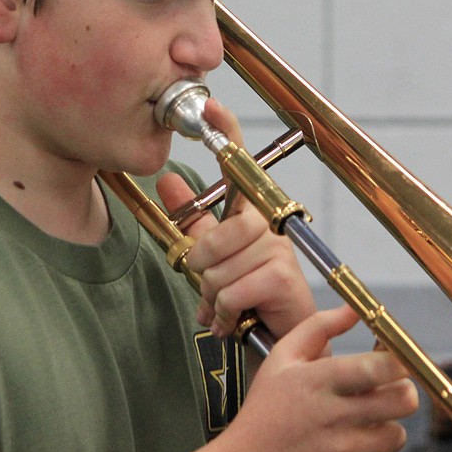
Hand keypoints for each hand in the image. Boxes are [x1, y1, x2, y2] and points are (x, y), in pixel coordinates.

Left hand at [157, 97, 314, 339]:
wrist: (278, 345)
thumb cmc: (247, 298)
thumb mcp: (213, 257)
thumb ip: (194, 222)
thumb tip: (167, 179)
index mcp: (251, 215)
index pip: (240, 168)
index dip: (227, 135)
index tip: (211, 106)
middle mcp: (269, 225)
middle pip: (219, 233)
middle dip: (203, 266)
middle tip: (208, 288)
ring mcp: (279, 249)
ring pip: (219, 267)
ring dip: (213, 296)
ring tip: (224, 309)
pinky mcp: (284, 277)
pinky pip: (232, 290)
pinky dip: (224, 312)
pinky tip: (232, 322)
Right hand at [195, 306, 418, 451]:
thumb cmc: (266, 403)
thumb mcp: (283, 355)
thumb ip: (320, 325)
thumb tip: (353, 309)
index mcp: (319, 379)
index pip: (378, 368)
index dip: (398, 357)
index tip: (393, 351)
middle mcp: (334, 414)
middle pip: (402, 400)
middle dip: (404, 386)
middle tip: (389, 380)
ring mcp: (343, 445)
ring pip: (399, 431)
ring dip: (393, 417)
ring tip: (375, 406)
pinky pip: (384, 451)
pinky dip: (381, 438)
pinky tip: (363, 426)